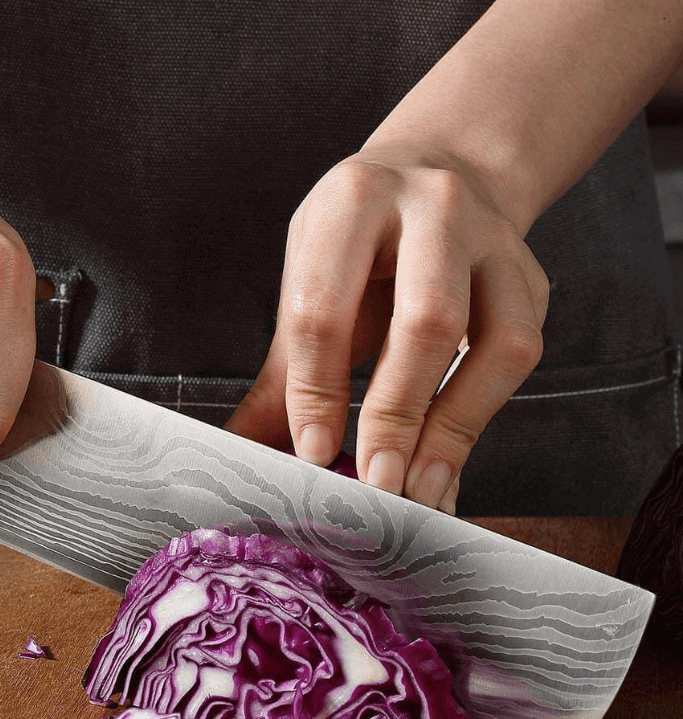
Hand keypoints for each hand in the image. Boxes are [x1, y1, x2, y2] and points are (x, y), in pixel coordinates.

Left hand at [226, 144, 548, 512]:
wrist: (442, 172)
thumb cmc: (360, 244)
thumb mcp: (308, 281)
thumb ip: (281, 373)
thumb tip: (241, 452)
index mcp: (352, 202)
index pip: (326, 309)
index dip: (318, 390)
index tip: (314, 454)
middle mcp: (432, 208)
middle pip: (426, 322)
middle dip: (397, 413)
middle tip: (376, 484)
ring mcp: (494, 241)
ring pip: (495, 343)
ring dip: (452, 429)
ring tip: (418, 491)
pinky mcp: (531, 279)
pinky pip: (518, 357)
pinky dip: (479, 421)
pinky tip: (446, 464)